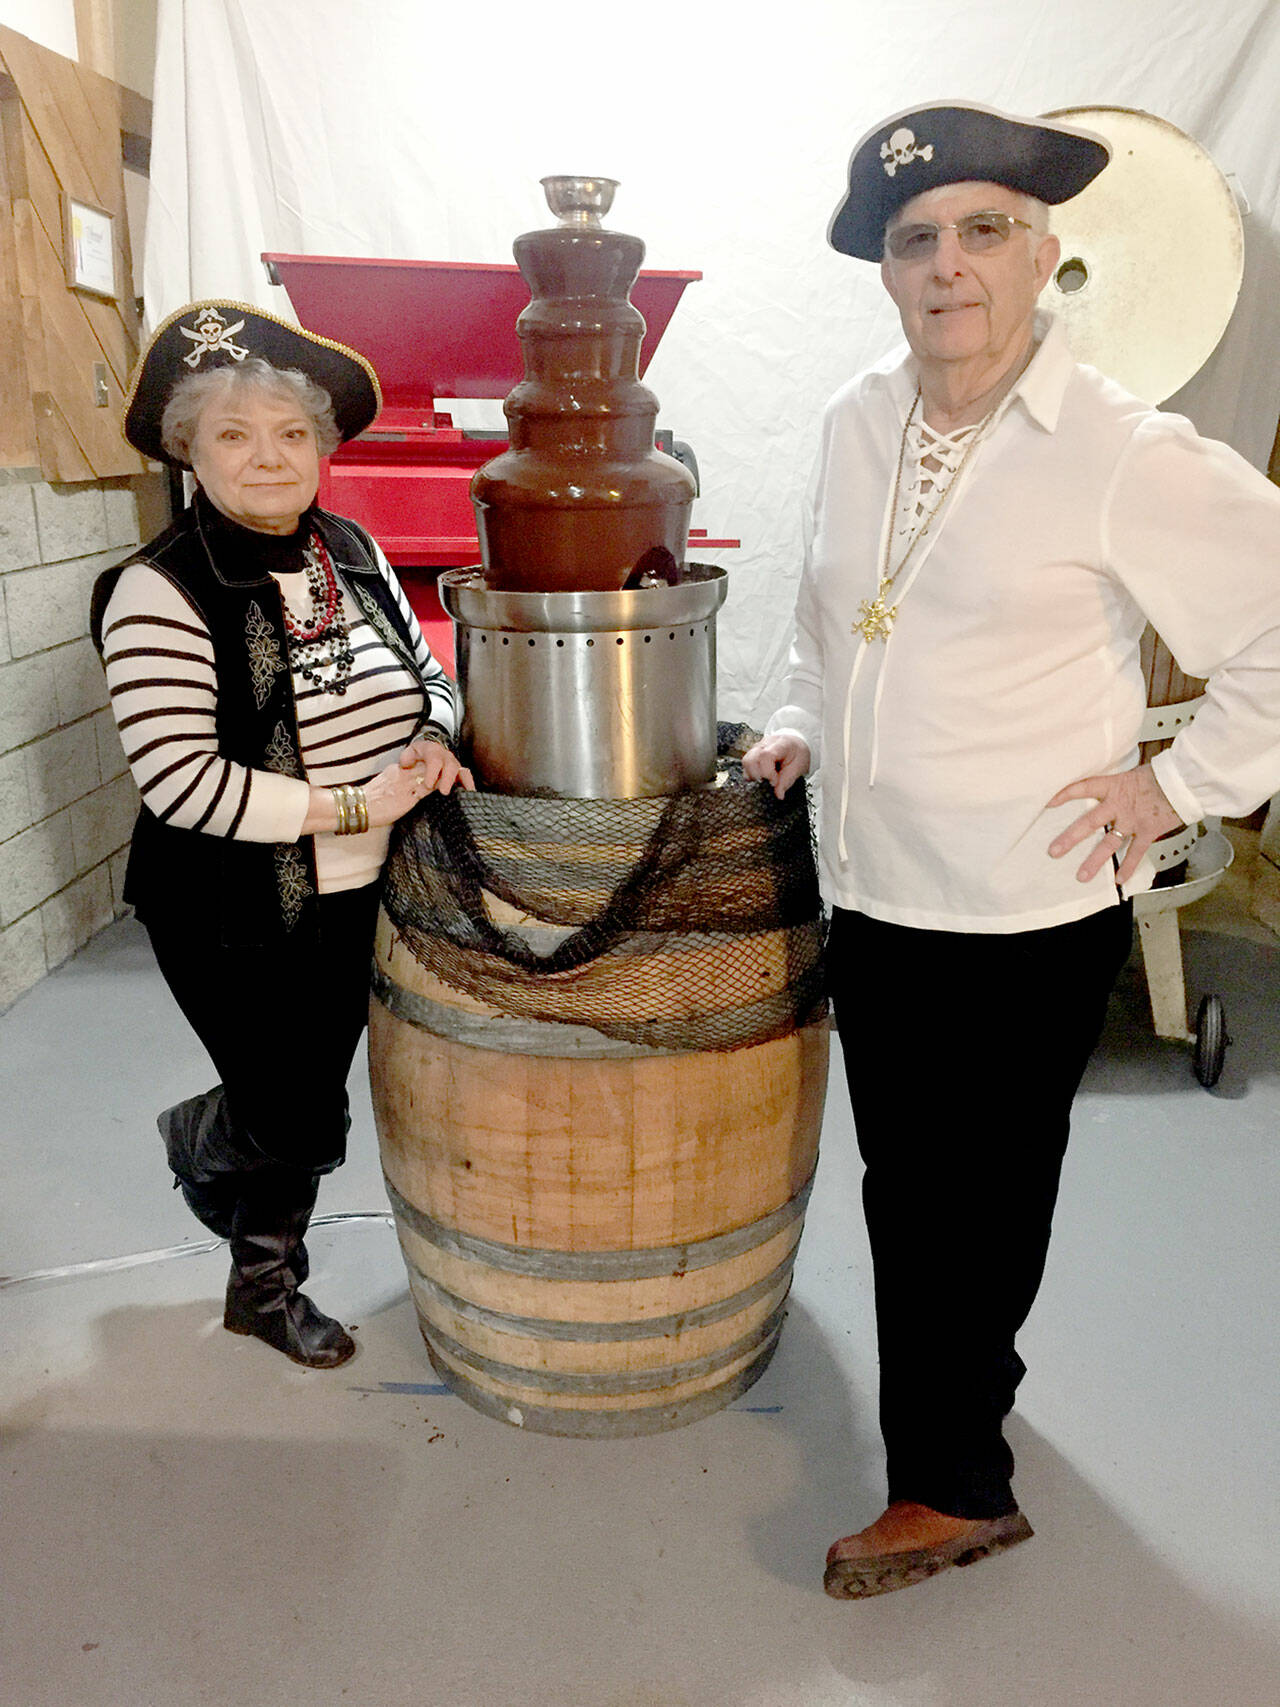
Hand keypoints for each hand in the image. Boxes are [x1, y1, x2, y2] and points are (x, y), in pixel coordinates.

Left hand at [396, 738, 473, 797]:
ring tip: (463, 795)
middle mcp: (446, 757)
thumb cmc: (418, 755)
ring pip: (462, 772)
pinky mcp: (459, 773)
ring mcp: (455, 764)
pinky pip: (467, 778)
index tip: (428, 785)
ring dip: (463, 783)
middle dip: (447, 780)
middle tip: (444, 792)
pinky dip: (469, 787)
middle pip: (450, 766)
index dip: (432, 772)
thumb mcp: (409, 753)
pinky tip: (469, 796)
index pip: (434, 760)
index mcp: (433, 750)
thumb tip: (406, 766)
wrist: (428, 751)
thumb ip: (406, 759)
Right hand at [742, 734, 810, 798]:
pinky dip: (751, 773)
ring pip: (745, 761)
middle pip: (751, 758)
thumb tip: (779, 795)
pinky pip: (746, 763)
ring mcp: (757, 747)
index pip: (765, 756)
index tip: (773, 782)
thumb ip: (787, 781)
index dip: (767, 772)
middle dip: (757, 775)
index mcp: (780, 745)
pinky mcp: (753, 753)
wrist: (796, 743)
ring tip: (764, 780)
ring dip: (752, 774)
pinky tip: (761, 776)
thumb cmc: (798, 754)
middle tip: (768, 782)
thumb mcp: (799, 767)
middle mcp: (766, 743)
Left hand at [1046, 762, 1183, 885]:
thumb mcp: (1132, 774)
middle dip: (1070, 838)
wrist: (1184, 780)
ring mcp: (1132, 820)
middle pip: (1089, 822)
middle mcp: (1119, 805)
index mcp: (1113, 786)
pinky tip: (1119, 880)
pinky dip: (1129, 867)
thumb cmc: (1159, 775)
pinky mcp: (1148, 831)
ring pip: (1109, 843)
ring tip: (1081, 877)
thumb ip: (1116, 785)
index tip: (1046, 804)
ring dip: (1095, 861)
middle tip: (1053, 852)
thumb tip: (1103, 789)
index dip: (1064, 794)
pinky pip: (1136, 852)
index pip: (1082, 788)